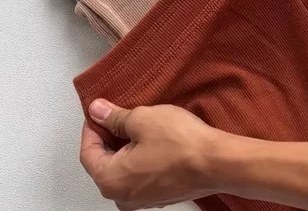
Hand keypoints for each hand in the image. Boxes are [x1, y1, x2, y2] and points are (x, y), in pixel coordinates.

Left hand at [80, 100, 219, 210]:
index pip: (87, 152)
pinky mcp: (161, 194)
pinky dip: (141, 156)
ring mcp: (143, 199)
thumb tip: (98, 112)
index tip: (99, 111)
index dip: (92, 127)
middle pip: (104, 162)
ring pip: (124, 168)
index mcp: (110, 180)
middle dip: (108, 136)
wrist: (216, 162)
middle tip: (117, 114)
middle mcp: (123, 197)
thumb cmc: (181, 143)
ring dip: (126, 146)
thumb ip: (115, 117)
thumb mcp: (142, 119)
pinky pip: (141, 173)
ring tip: (138, 123)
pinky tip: (153, 139)